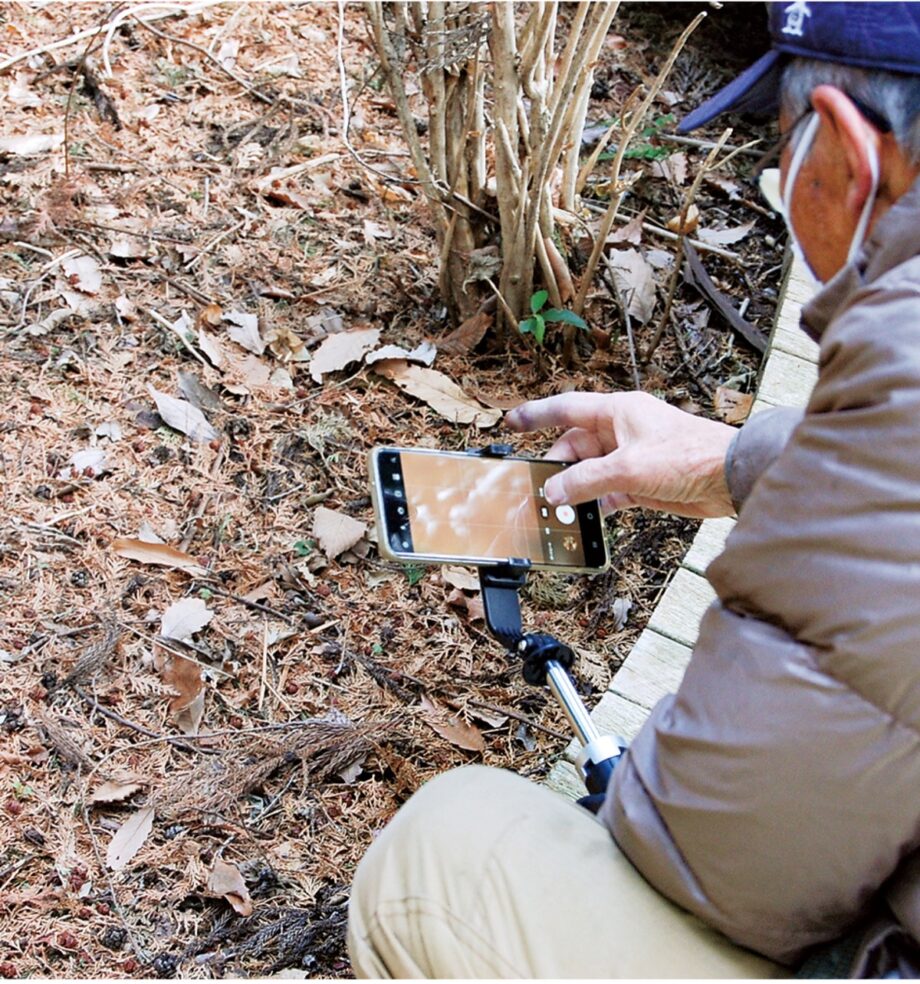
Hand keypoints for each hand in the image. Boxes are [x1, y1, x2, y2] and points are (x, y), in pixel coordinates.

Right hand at [505, 391, 736, 518]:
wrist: (729, 477)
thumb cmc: (690, 455)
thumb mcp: (628, 468)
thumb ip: (586, 480)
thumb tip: (555, 491)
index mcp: (617, 412)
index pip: (566, 408)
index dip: (536, 414)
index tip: (511, 422)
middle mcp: (621, 431)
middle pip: (574, 447)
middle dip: (557, 468)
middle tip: (541, 490)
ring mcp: (631, 457)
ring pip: (590, 472)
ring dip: (576, 489)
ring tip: (561, 508)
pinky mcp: (641, 482)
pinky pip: (607, 490)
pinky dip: (596, 503)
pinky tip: (588, 517)